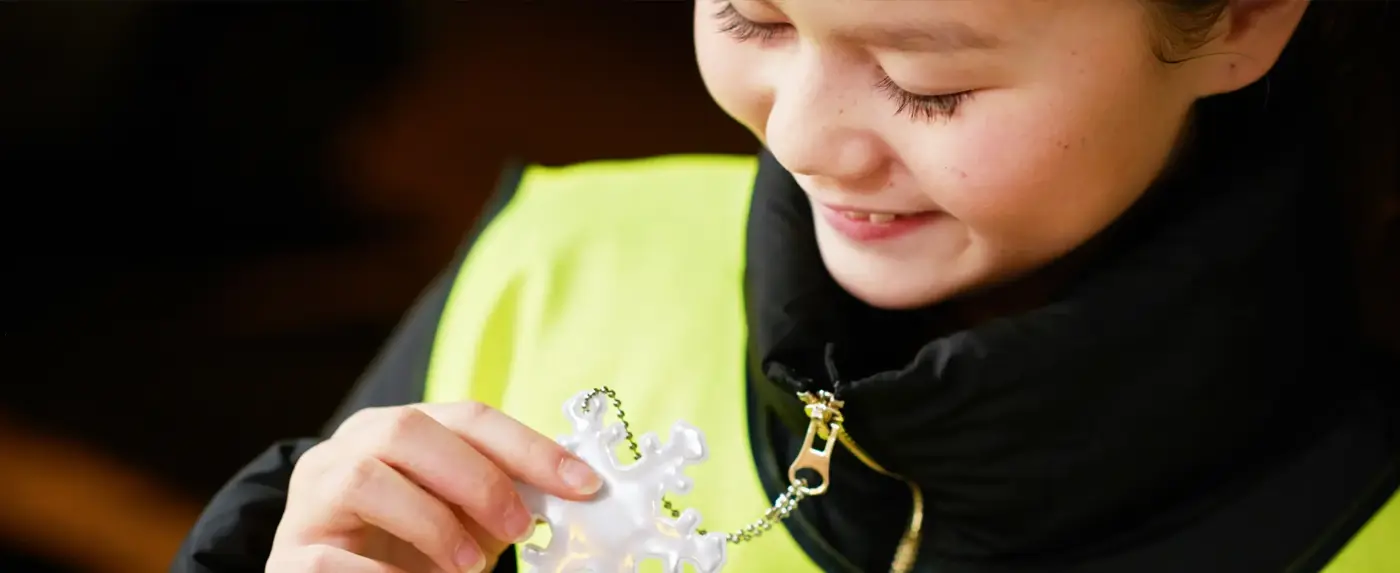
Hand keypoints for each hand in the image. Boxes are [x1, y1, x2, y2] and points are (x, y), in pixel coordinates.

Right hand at [266, 401, 601, 572]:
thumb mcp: (464, 517)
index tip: (584, 484)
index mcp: (400, 428)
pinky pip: (330, 557)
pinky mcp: (291, 551)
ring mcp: (313, 495)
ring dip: (430, 521)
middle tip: (519, 526)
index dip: (530, 447)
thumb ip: (505, 498)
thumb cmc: (408, 545)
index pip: (469, 417)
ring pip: (365, 478)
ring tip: (468, 565)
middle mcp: (351, 446)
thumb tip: (575, 494)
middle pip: (408, 430)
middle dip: (476, 478)